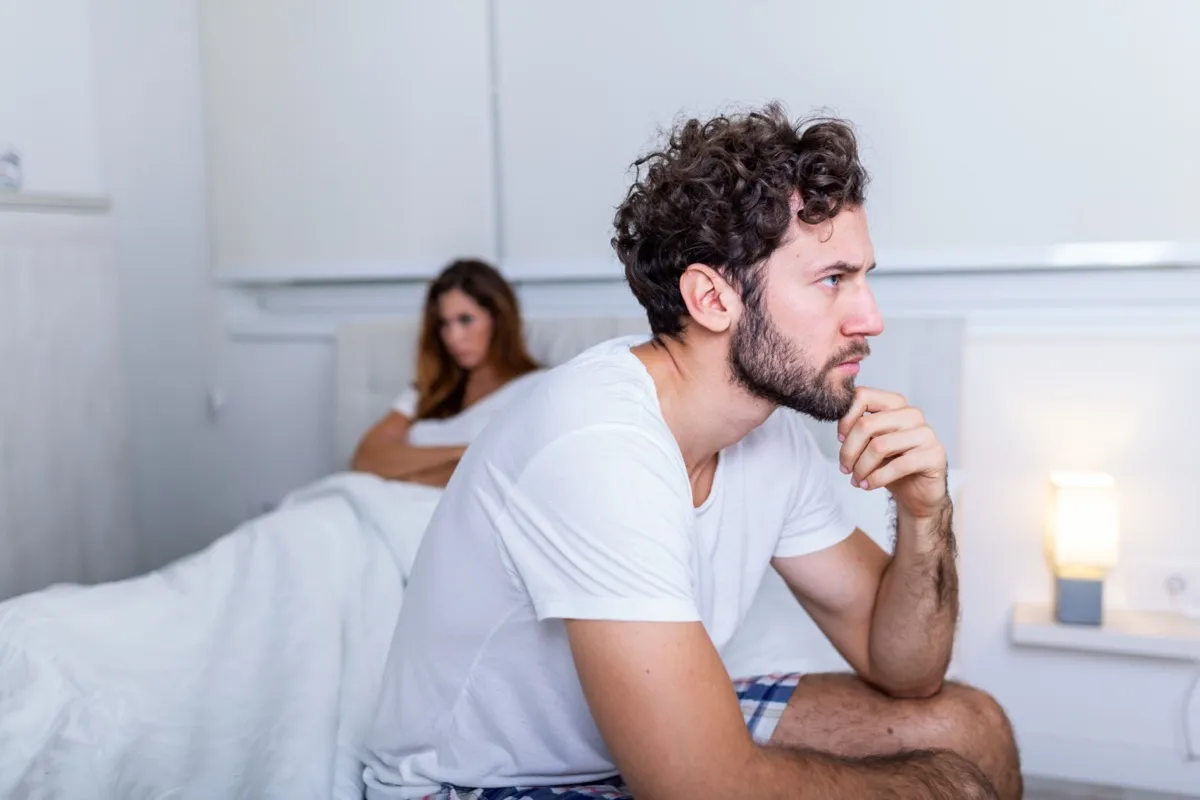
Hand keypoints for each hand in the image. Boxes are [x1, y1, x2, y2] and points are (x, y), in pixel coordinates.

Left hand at [837, 387, 947, 519]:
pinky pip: (898, 466)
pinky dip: (876, 478)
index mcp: (894, 404)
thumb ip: (858, 430)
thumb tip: (841, 433)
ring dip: (861, 467)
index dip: (845, 419)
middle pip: (867, 425)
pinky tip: (868, 485)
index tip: (840, 439)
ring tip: (856, 479)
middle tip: (844, 469)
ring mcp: (925, 433)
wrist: (918, 491)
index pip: (862, 396)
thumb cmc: (891, 463)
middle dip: (849, 450)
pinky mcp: (934, 455)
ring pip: (879, 446)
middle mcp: (911, 414)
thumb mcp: (870, 443)